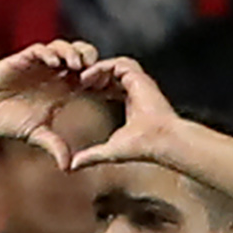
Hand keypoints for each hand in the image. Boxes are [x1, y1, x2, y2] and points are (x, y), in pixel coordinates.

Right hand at [0, 39, 101, 162]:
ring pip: (61, 48)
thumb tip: (68, 168)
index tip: (104, 86)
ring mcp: (38, 65)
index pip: (87, 76)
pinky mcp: (22, 59)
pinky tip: (54, 63)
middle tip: (94, 68)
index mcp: (63, 89)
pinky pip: (39, 50)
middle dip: (88, 57)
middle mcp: (52, 74)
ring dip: (71, 53)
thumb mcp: (38, 136)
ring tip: (76, 65)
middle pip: (79, 55)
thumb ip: (55, 147)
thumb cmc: (12, 124)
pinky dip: (48, 53)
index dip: (97, 77)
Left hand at [63, 58, 187, 170]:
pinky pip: (115, 64)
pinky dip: (100, 68)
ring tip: (79, 80)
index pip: (109, 86)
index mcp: (130, 101)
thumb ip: (91, 156)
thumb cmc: (142, 147)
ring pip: (111, 65)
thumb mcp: (109, 150)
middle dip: (90, 75)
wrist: (161, 141)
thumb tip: (73, 167)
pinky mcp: (138, 77)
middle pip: (109, 73)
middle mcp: (134, 89)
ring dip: (94, 69)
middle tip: (72, 82)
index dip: (92, 87)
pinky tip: (87, 79)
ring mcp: (137, 82)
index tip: (75, 92)